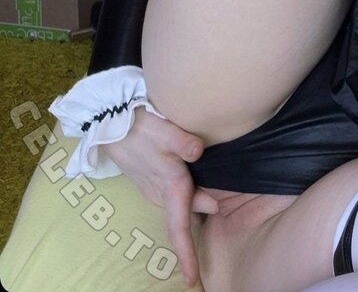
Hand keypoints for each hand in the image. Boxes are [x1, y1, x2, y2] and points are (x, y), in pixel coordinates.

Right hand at [105, 106, 218, 286]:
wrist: (110, 119)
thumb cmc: (139, 124)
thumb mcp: (162, 128)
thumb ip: (182, 141)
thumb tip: (198, 152)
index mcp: (169, 185)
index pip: (179, 227)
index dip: (187, 253)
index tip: (193, 279)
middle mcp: (160, 192)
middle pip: (182, 219)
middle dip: (192, 236)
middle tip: (209, 245)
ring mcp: (152, 187)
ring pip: (176, 208)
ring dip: (189, 216)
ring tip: (209, 217)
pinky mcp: (148, 178)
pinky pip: (170, 198)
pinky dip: (182, 202)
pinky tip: (193, 196)